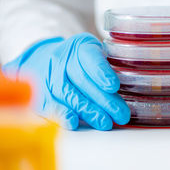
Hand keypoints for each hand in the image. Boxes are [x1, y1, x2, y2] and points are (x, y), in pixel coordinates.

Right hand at [3, 33, 129, 129]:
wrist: (40, 60)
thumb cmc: (77, 61)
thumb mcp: (93, 54)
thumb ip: (108, 67)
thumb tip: (131, 89)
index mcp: (79, 46)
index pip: (90, 57)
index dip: (101, 72)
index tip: (114, 86)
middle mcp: (61, 59)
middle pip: (82, 80)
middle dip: (104, 100)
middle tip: (121, 114)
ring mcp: (47, 76)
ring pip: (68, 94)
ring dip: (87, 111)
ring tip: (105, 123)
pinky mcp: (38, 93)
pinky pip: (49, 104)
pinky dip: (61, 114)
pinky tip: (73, 123)